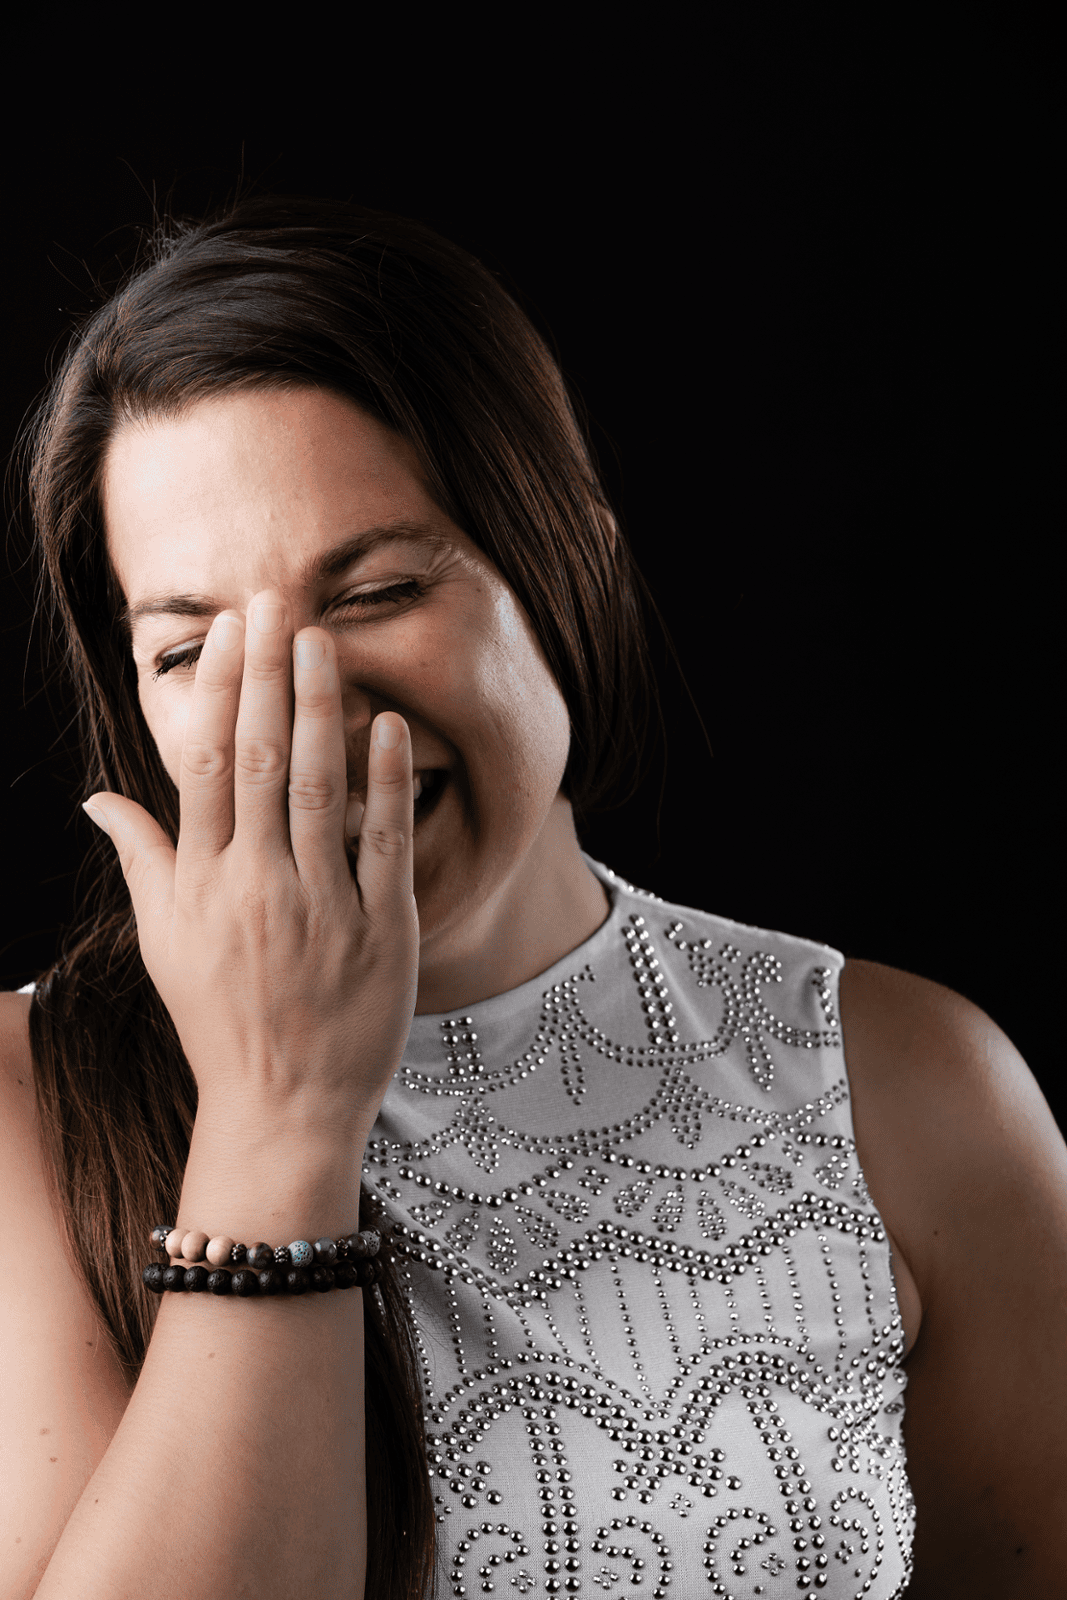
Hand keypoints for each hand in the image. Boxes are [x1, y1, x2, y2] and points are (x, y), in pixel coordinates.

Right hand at [83, 591, 418, 1143]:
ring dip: (322, 709)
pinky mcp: (382, 929)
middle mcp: (257, 886)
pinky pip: (385, 843)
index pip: (207, 767)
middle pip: (262, 762)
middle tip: (278, 601)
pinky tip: (389, 725)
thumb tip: (99, 798)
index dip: (218, 692)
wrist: (284, 1107)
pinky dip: (388, 783)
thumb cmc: (220, 1018)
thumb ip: (141, 860)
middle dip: (268, 676)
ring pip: (320, 790)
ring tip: (324, 642)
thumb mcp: (164, 942)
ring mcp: (322, 907)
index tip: (230, 631)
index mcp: (201, 884)